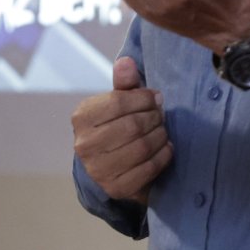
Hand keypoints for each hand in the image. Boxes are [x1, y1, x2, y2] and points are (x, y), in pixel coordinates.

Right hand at [72, 56, 171, 202]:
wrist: (110, 168)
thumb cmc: (116, 126)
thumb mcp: (117, 103)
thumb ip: (124, 83)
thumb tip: (126, 61)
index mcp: (82, 118)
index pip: (119, 102)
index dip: (145, 98)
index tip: (157, 98)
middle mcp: (84, 145)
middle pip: (133, 125)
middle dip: (155, 118)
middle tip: (161, 116)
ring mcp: (99, 170)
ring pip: (142, 147)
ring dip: (160, 136)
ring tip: (163, 131)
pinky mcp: (117, 188)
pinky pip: (149, 168)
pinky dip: (164, 155)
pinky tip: (166, 148)